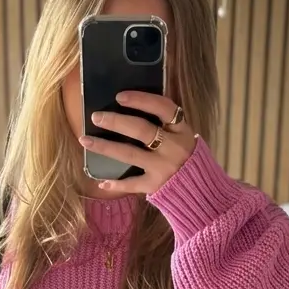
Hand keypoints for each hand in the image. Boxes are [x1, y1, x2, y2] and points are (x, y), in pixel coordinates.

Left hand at [79, 91, 196, 194]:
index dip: (141, 100)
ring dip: (106, 147)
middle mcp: (173, 147)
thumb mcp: (183, 136)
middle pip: (141, 130)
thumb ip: (166, 124)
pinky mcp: (156, 186)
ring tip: (86, 140)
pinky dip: (116, 184)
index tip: (119, 96)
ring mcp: (163, 168)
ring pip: (130, 154)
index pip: (163, 108)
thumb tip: (133, 106)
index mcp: (181, 130)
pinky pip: (131, 183)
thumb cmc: (187, 158)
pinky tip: (101, 181)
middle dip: (116, 122)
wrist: (202, 191)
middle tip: (96, 117)